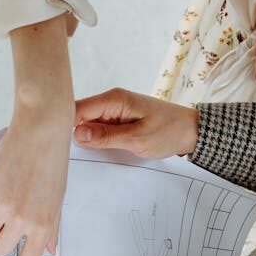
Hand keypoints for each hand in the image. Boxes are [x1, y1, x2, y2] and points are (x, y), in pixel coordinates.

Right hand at [0, 16, 74, 255]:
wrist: (42, 129)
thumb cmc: (53, 163)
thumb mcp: (58, 199)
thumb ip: (51, 228)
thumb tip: (50, 252)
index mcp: (43, 225)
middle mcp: (22, 219)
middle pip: (0, 247)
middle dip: (2, 236)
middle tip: (10, 214)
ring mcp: (2, 205)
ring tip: (5, 193)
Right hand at [73, 88, 199, 158]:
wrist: (191, 131)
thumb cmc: (168, 132)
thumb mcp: (137, 139)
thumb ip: (106, 136)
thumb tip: (77, 133)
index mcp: (114, 100)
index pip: (77, 109)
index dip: (66, 126)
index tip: (63, 146)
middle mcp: (111, 101)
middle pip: (80, 116)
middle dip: (76, 134)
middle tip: (77, 155)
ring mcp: (114, 110)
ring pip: (88, 124)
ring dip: (88, 139)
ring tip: (91, 154)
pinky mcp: (118, 120)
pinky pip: (100, 128)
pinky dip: (98, 140)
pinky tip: (101, 150)